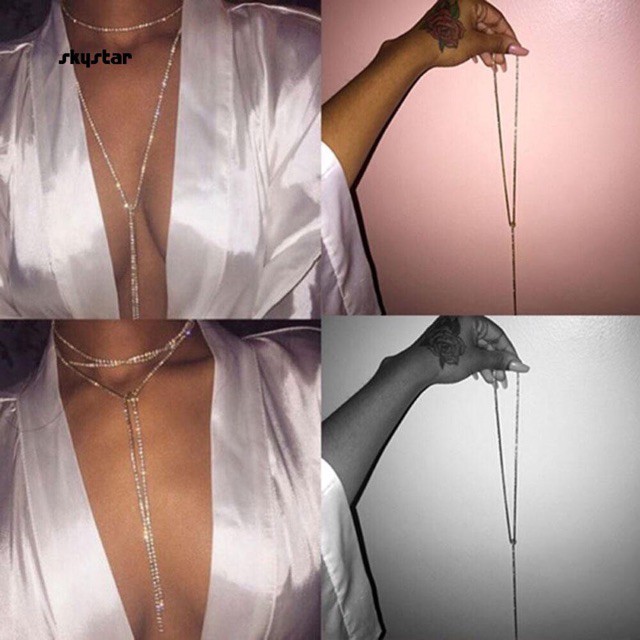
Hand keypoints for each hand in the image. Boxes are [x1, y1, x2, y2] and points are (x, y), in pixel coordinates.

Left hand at [405, 316, 529, 387]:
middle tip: (503, 376)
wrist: (416, 367)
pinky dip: (474, 361)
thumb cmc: (439, 358)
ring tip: (492, 380)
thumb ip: (500, 361)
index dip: (508, 352)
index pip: (498, 334)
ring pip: (476, 347)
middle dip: (496, 362)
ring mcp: (450, 330)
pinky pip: (466, 349)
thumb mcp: (477, 360)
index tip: (515, 364)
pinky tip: (478, 374)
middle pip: (487, 341)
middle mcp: (459, 320)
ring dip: (486, 364)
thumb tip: (517, 364)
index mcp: (469, 318)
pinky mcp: (444, 341)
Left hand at [408, 0, 528, 71]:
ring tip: (490, 65)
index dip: (508, 36)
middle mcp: (462, 2)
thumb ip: (498, 45)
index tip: (515, 49)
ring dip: (485, 49)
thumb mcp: (476, 44)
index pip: (497, 18)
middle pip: (486, 25)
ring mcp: (452, 13)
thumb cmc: (440, 42)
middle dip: (495, 46)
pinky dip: (472, 45)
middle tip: (502, 62)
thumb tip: (517, 48)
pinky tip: (477, 58)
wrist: (415, 51)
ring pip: (475, 31)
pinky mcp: (444, 24)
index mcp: (472, 0)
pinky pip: (464, 33)